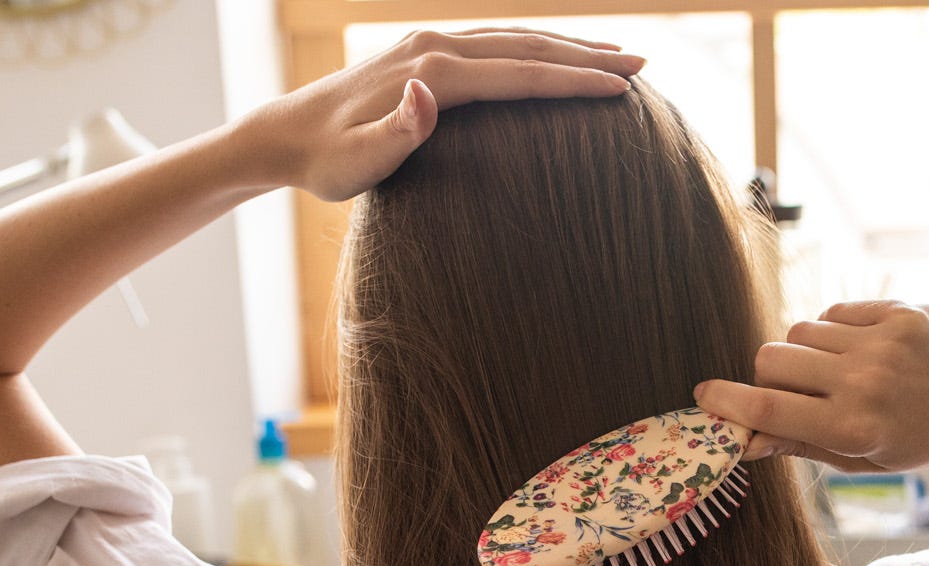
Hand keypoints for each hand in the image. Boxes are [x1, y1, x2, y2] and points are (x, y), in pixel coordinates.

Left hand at [236, 28, 643, 201]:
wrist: (285, 135)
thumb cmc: (324, 162)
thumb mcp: (355, 163)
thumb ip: (395, 131)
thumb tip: (425, 93)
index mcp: (431, 73)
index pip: (519, 74)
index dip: (573, 82)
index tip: (621, 89)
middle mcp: (435, 48)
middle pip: (527, 47)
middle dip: (587, 57)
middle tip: (643, 67)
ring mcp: (431, 45)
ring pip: (515, 39)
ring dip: (569, 47)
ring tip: (617, 59)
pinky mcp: (426, 54)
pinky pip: (496, 44)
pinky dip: (535, 48)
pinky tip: (556, 58)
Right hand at [694, 301, 928, 471]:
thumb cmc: (916, 438)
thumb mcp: (860, 459)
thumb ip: (799, 444)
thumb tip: (744, 439)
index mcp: (854, 428)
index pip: (768, 407)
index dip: (728, 402)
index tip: (704, 397)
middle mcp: (865, 381)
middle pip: (771, 358)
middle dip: (766, 375)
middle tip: (789, 390)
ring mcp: (881, 341)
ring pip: (798, 332)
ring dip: (802, 353)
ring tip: (833, 372)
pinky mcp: (895, 310)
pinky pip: (832, 314)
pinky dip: (832, 333)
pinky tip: (859, 351)